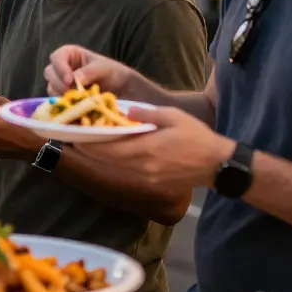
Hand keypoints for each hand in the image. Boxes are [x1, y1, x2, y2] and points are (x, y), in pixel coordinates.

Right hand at [44, 45, 140, 97]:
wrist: (121, 89)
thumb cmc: (113, 73)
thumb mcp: (104, 68)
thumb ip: (89, 71)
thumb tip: (75, 79)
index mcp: (69, 54)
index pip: (56, 58)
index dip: (60, 68)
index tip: (70, 80)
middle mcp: (62, 67)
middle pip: (50, 73)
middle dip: (59, 83)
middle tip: (71, 92)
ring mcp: (62, 83)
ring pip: (51, 87)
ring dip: (61, 94)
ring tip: (77, 99)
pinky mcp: (64, 97)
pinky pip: (57, 99)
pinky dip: (64, 103)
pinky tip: (75, 105)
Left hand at [79, 105, 235, 188]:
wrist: (217, 165)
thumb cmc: (198, 137)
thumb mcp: (174, 117)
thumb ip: (147, 114)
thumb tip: (124, 110)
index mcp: (147, 149)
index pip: (109, 148)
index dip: (89, 142)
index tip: (74, 133)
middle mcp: (143, 166)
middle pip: (108, 158)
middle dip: (89, 148)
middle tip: (75, 136)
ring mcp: (147, 176)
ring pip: (115, 165)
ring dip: (100, 154)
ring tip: (87, 141)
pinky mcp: (152, 181)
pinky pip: (127, 170)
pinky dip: (115, 159)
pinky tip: (111, 150)